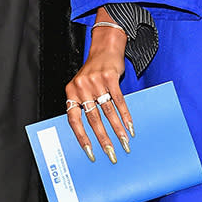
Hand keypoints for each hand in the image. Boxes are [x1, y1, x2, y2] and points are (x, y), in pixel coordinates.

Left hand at [65, 10, 133, 162]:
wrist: (104, 48)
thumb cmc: (93, 71)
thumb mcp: (82, 86)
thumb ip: (83, 104)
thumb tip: (91, 134)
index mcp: (71, 92)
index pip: (74, 119)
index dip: (81, 137)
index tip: (89, 152)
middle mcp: (81, 87)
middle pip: (93, 119)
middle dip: (103, 139)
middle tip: (111, 153)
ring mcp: (96, 81)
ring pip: (107, 111)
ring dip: (117, 130)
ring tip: (124, 143)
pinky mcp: (110, 77)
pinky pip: (118, 100)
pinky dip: (125, 115)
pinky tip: (130, 126)